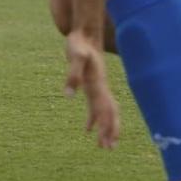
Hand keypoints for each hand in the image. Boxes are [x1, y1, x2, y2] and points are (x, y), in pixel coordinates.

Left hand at [65, 31, 118, 149]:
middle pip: (109, 113)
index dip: (108, 124)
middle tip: (110, 148)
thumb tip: (69, 95)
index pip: (105, 108)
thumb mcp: (74, 56)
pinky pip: (96, 106)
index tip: (109, 141)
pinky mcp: (93, 85)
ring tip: (103, 145)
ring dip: (105, 128)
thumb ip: (73, 75)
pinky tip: (87, 129)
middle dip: (111, 130)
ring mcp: (98, 86)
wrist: (85, 32)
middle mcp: (101, 87)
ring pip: (105, 111)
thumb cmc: (79, 44)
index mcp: (98, 84)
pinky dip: (93, 118)